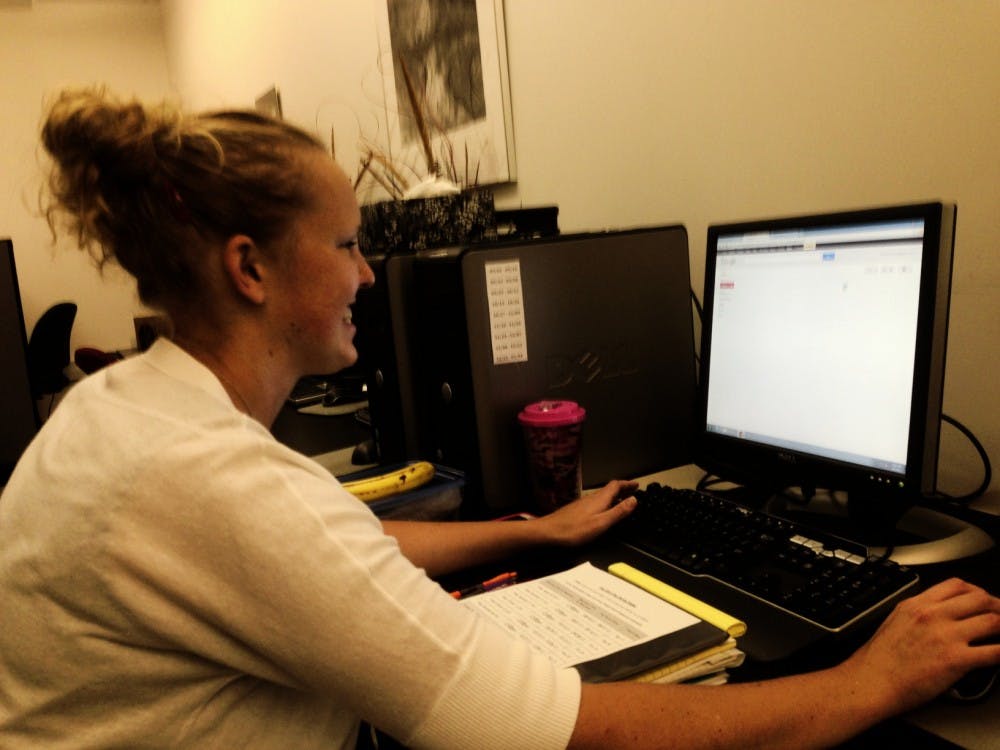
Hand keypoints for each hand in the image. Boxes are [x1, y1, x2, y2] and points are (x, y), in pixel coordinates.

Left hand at [534, 480, 638, 546]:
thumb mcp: (602, 522)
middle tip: (632, 491)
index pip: (616, 485)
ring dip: (613, 495)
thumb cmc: (576, 529)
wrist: (549, 531)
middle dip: (622, 489)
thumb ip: (618, 511)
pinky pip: (595, 501)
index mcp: (600, 499)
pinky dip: (604, 502)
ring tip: (621, 500)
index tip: (637, 485)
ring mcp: (583, 503)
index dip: (627, 484)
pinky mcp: (577, 509)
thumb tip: (634, 499)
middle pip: (609, 489)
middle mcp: (592, 497)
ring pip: (602, 495)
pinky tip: (603, 510)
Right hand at [841, 577, 999, 712]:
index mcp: (917, 604)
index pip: (957, 585)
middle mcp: (933, 615)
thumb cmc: (878, 659)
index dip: (977, 591)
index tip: (983, 601)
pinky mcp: (956, 660)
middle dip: (997, 606)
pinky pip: (995, 652)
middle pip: (980, 598)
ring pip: (992, 621)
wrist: (872, 681)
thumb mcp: (895, 621)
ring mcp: (945, 636)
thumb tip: (940, 615)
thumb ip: (919, 613)